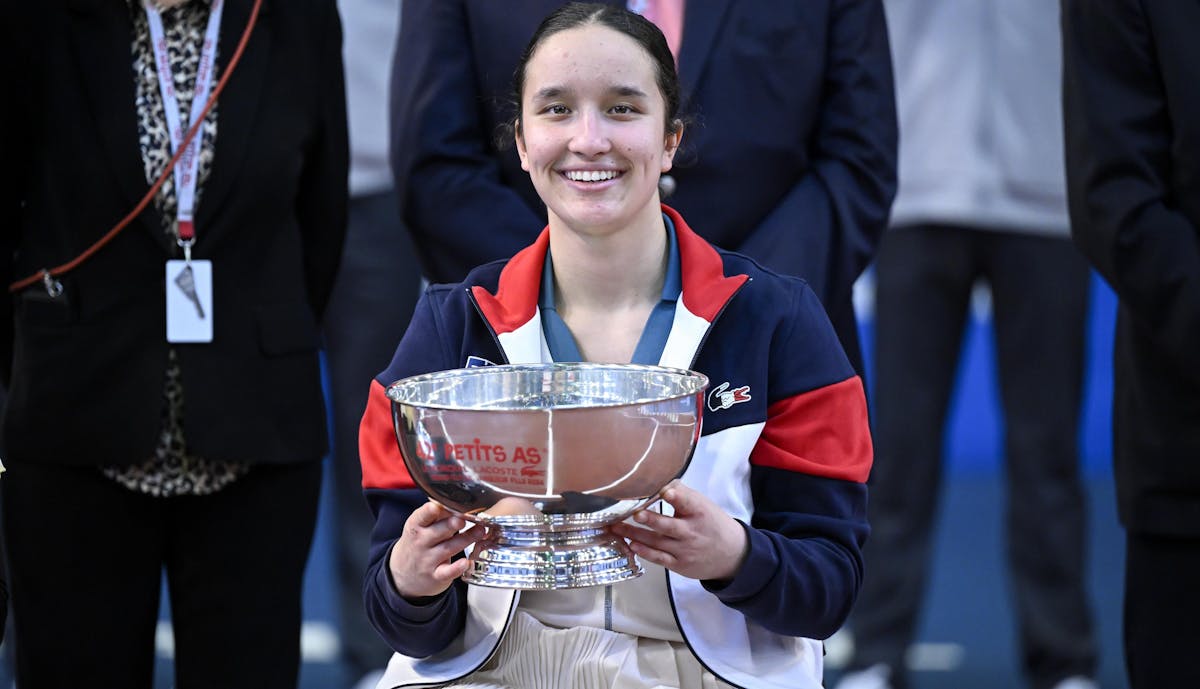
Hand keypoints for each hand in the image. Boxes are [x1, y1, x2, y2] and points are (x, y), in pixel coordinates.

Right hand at [388, 500, 484, 599]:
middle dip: (451, 524)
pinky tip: (466, 562)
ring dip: (466, 539)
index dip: (428, 512)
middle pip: (438, 532)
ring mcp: (428, 560)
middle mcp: (421, 543)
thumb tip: (459, 499)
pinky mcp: (436, 575)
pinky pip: (447, 572)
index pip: (421, 517)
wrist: (404, 574)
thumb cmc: (418, 544)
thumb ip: (439, 514)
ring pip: (448, 548)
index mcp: (416, 526)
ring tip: (480, 531)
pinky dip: (457, 569)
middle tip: (463, 518)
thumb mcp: (421, 527)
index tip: (435, 506)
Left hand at [610, 480, 747, 581]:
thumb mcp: (703, 505)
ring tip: (616, 527)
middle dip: (651, 519)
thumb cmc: (711, 524)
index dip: (677, 496)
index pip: (688, 502)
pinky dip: (644, 552)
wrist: (731, 555)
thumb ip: (682, 494)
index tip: (666, 491)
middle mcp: (692, 532)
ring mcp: (685, 550)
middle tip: (635, 513)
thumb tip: (659, 479)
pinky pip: (659, 558)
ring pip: (657, 542)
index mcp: (700, 512)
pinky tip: (631, 545)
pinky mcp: (679, 564)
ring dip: (635, 535)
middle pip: (669, 526)